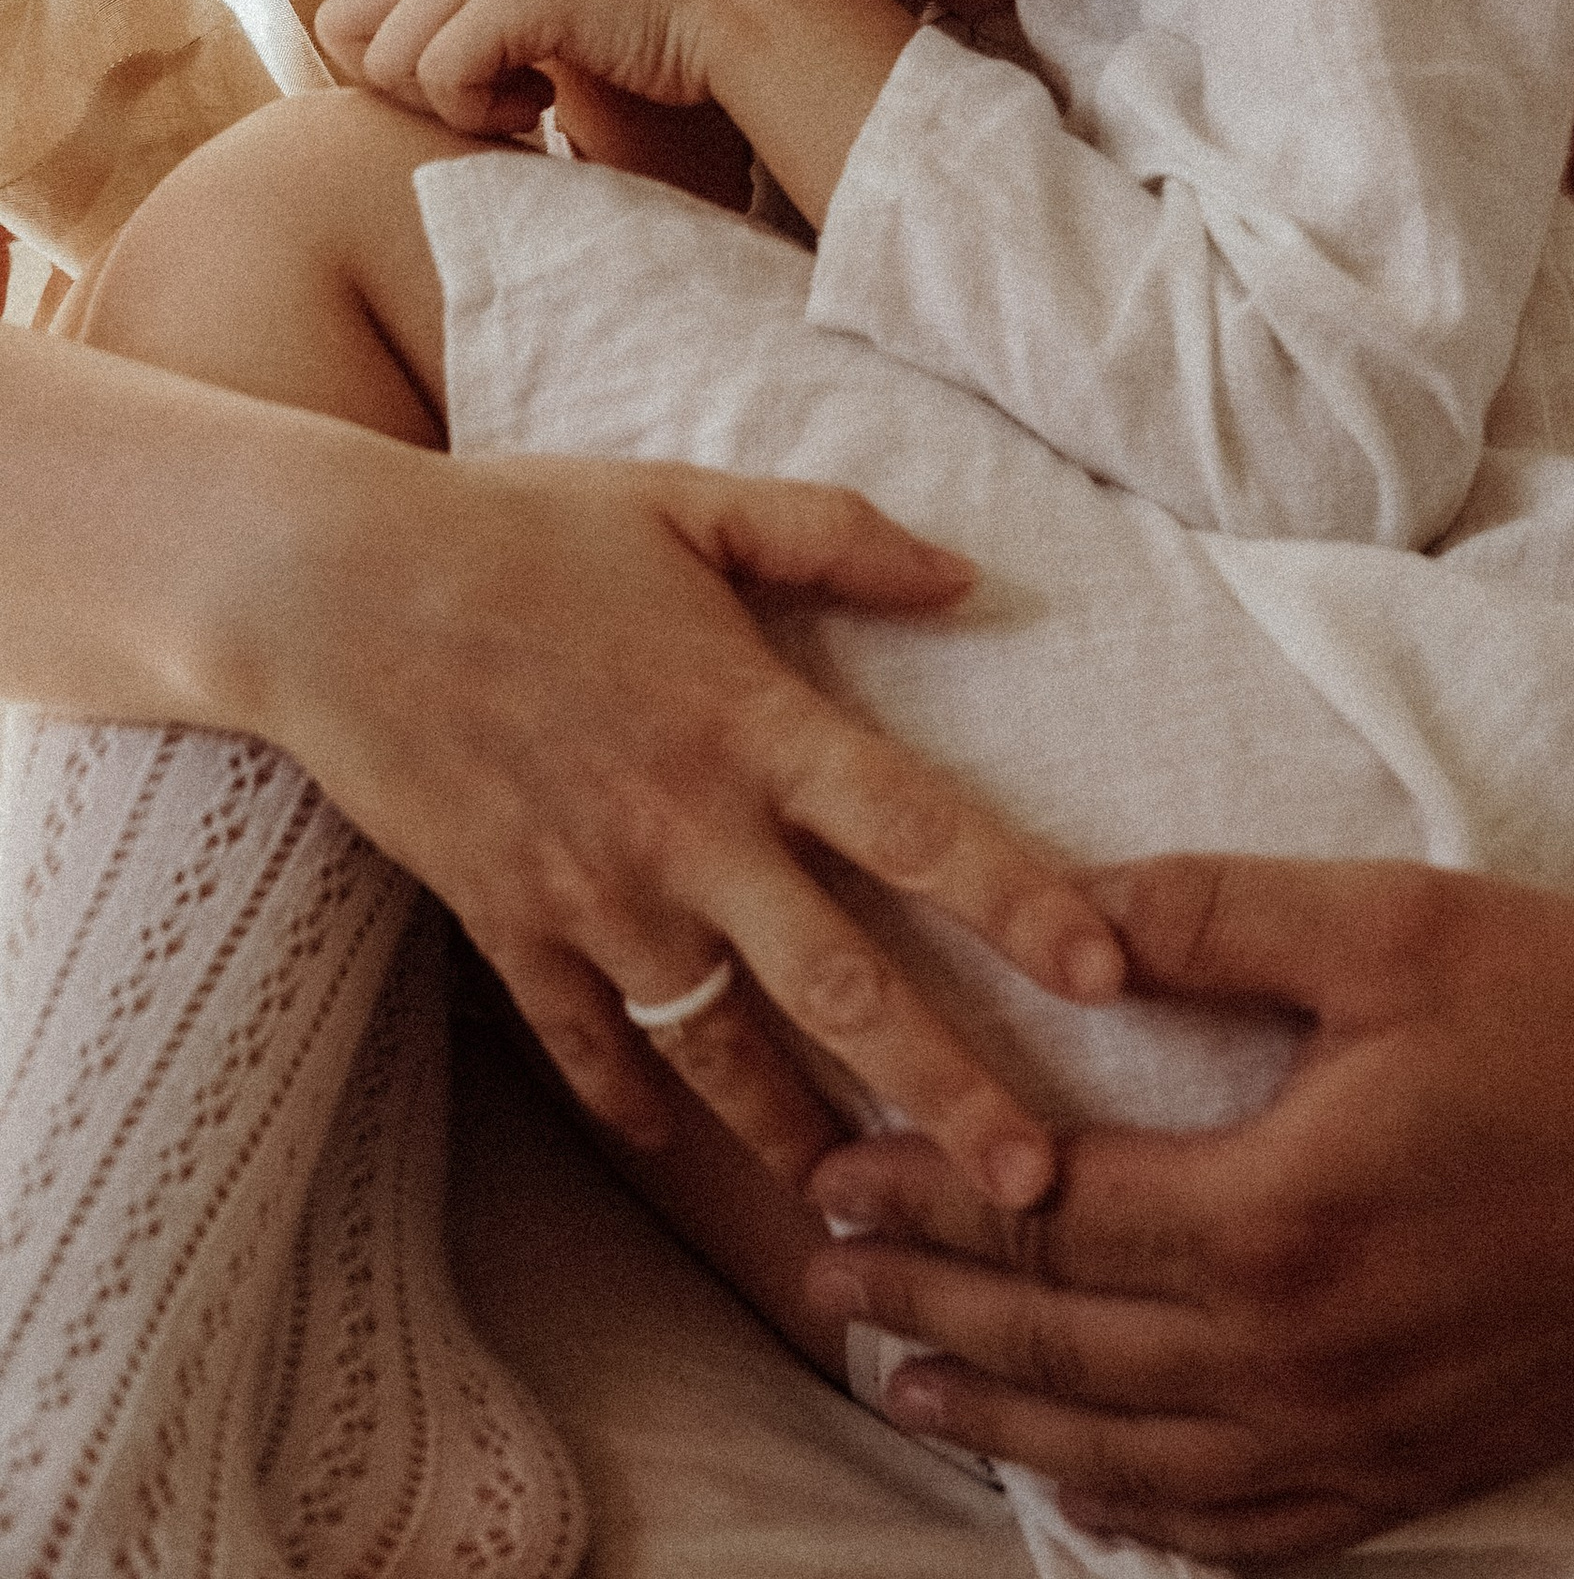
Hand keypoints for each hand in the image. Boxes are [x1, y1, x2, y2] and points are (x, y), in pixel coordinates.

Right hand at [241, 413, 1125, 1207]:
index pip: (917, 828)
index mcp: (750, 719)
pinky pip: (587, 1046)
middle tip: (1033, 1185)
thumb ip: (835, 534)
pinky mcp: (509, 926)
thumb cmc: (527, 525)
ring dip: (800, 1132)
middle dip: (945, 1089)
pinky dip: (636, 1104)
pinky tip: (682, 1151)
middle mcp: (687, 827)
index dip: (1019, 902)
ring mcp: (594, 892)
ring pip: (722, 1047)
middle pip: (842, 982)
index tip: (1109, 977)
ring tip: (874, 1205)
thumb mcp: (691, 499)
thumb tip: (971, 573)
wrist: (332, 587)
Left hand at [320, 0, 778, 135]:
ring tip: (522, 106)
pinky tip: (544, 104)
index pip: (351, 10)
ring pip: (389, 60)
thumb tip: (400, 92)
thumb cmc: (642, 26)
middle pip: (346, 31)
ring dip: (448, 108)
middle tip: (479, 108)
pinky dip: (482, 113)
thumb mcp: (537, 12)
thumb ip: (470, 28)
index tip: (462, 94)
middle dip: (400, 93)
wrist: (732, 3)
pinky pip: (442, 74)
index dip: (388, 73)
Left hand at [803, 845, 1573, 1557]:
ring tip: (906, 1385)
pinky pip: (1249, 1530)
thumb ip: (1207, 915)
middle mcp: (1300, 1356)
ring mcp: (1365, 1435)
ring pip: (1134, 1459)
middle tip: (821, 1280)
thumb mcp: (1388, 925)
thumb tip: (1057, 911)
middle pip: (1064, 1348)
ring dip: (1004, 1422)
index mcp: (1276, 1215)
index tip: (831, 1171)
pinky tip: (1093, 1496)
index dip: (926, 1198)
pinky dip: (1147, 1518)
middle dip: (929, 1307)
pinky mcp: (1427, 1472)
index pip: (1045, 1218)